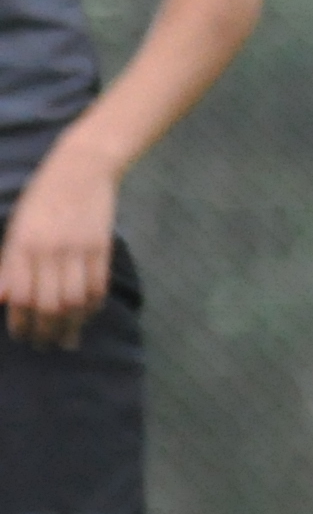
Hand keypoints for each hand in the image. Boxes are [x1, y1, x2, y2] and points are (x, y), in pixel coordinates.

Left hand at [0, 148, 115, 347]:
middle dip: (45, 330)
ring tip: (67, 340)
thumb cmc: (41, 198)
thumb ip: (9, 264)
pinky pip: (98, 286)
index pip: (20, 294)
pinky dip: (93, 306)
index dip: (20, 321)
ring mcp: (78, 250)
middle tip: (44, 345)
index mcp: (23, 244)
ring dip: (71, 325)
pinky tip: (87, 316)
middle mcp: (49, 250)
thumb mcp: (16, 227)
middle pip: (49, 303)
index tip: (21, 336)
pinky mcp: (102, 248)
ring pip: (75, 300)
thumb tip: (3, 298)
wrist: (82, 168)